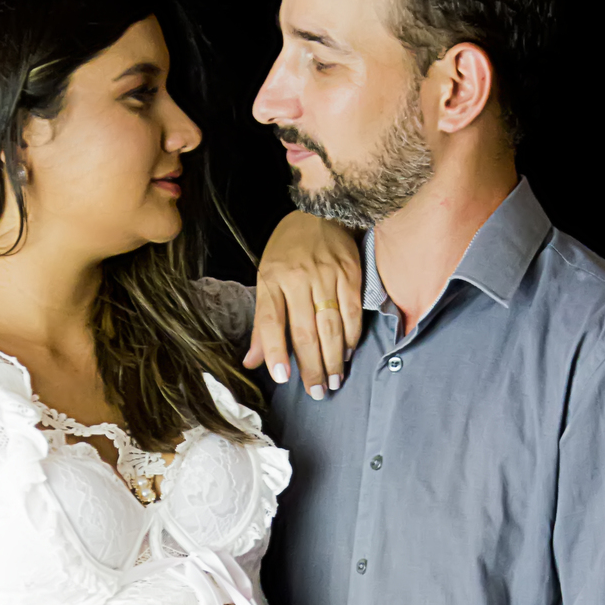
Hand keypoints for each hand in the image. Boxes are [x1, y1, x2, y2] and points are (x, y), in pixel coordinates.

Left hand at [243, 212, 363, 397]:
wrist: (319, 212)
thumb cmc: (288, 251)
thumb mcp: (266, 279)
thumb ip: (262, 323)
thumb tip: (252, 362)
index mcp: (272, 279)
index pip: (272, 321)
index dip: (276, 350)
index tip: (282, 377)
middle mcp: (298, 278)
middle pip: (305, 331)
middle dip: (311, 366)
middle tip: (317, 393)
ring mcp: (327, 274)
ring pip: (331, 326)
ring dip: (333, 359)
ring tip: (333, 381)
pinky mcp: (351, 273)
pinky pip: (352, 311)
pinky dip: (351, 336)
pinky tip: (347, 354)